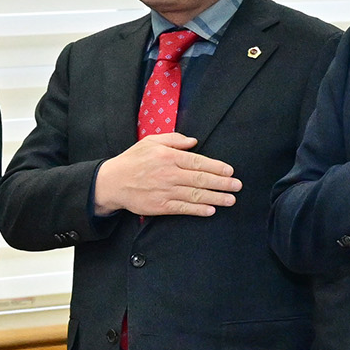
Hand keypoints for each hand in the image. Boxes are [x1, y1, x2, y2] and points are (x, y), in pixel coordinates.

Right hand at [92, 132, 240, 217]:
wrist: (111, 182)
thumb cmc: (132, 160)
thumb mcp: (150, 142)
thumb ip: (174, 140)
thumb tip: (194, 141)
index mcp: (168, 157)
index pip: (198, 162)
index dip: (216, 167)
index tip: (230, 171)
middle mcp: (168, 174)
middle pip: (201, 179)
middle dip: (222, 183)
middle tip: (237, 186)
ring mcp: (165, 191)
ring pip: (195, 195)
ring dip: (215, 198)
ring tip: (231, 199)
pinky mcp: (160, 206)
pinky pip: (183, 208)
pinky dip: (198, 210)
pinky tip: (211, 210)